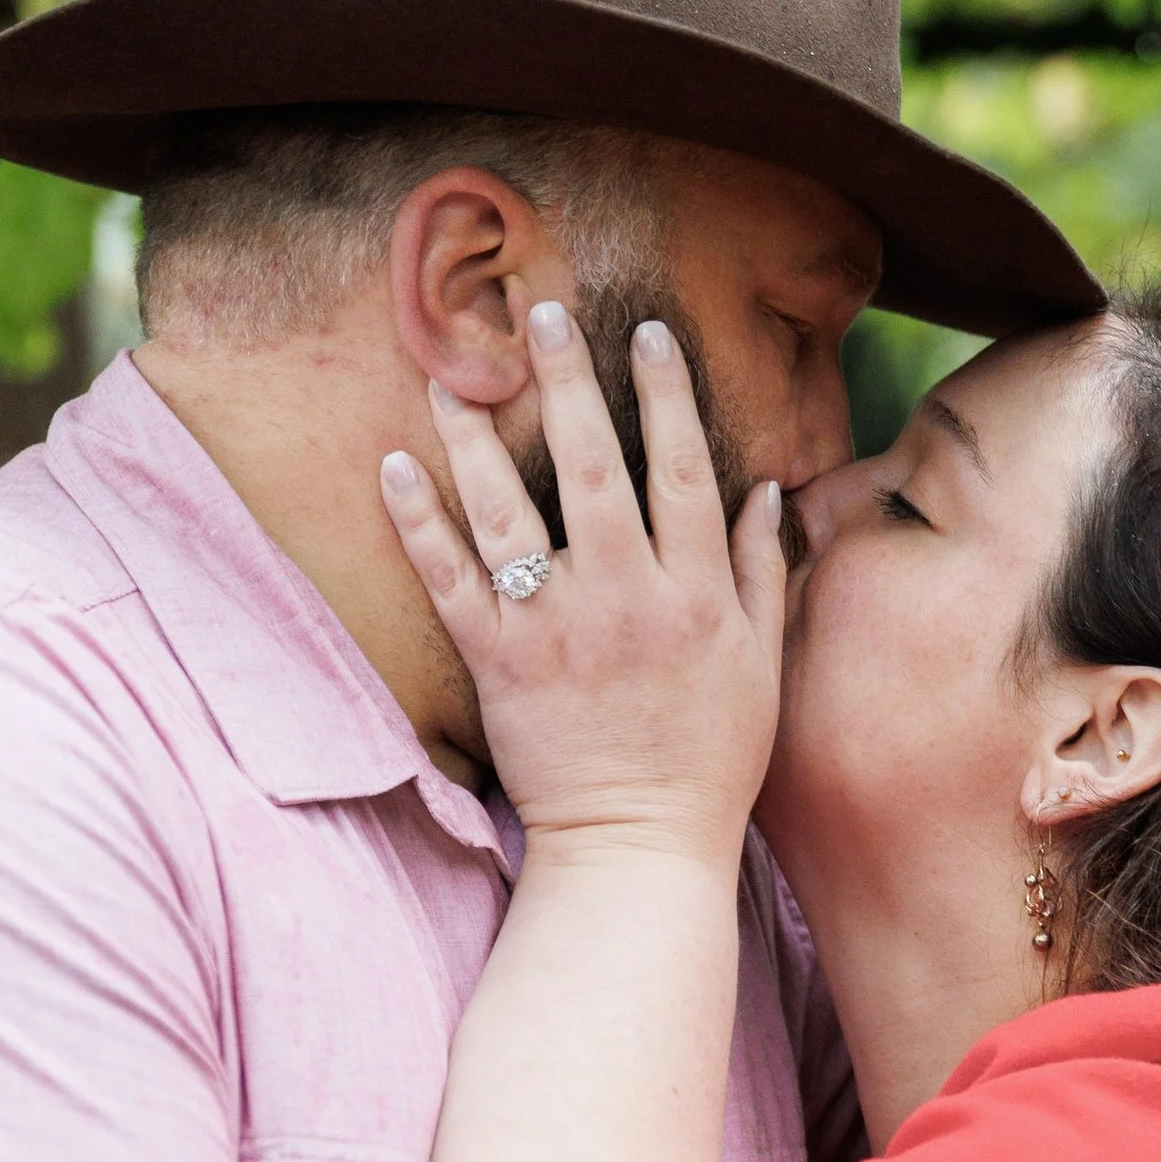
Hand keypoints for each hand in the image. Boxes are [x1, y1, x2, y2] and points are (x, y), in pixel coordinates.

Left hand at [379, 300, 784, 861]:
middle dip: (566, 383)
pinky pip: (449, 581)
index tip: (646, 331)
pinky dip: (417, 524)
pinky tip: (392, 466)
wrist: (638, 848)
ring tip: (448, 375)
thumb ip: (767, 573)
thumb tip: (767, 487)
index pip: (684, 469)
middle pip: (595, 466)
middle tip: (537, 313)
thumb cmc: (711, 761)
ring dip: (473, 438)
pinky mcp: (498, 664)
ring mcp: (557, 629)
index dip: (667, 393)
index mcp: (698, 593)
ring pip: (508, 512)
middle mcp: (627, 598)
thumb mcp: (762, 666)